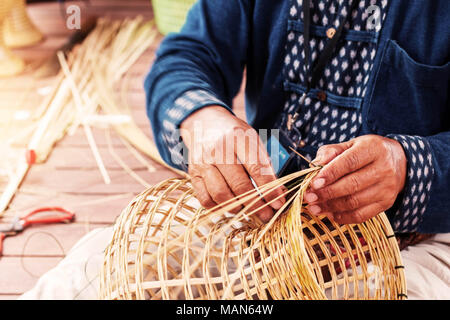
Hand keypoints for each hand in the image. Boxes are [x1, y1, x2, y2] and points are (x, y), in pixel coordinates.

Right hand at [180, 106, 285, 221]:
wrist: (204, 122)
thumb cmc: (233, 134)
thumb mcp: (252, 139)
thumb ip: (264, 163)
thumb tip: (278, 192)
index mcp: (238, 138)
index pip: (256, 168)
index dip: (269, 189)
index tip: (278, 202)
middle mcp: (218, 150)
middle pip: (239, 184)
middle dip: (256, 204)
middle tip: (267, 215)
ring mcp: (203, 163)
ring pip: (221, 194)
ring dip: (238, 208)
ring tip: (248, 209)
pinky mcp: (193, 174)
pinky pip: (205, 199)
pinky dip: (219, 207)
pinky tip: (229, 205)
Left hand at [304, 135, 406, 223]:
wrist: (399, 162)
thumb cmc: (366, 152)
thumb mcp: (350, 145)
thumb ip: (331, 152)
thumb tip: (316, 164)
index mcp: (373, 149)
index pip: (350, 162)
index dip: (330, 173)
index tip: (314, 183)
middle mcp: (384, 168)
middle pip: (352, 184)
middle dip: (327, 193)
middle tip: (308, 197)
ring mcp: (387, 188)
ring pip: (355, 202)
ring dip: (331, 207)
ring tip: (314, 207)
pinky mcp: (386, 203)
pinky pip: (362, 215)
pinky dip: (343, 217)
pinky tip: (329, 214)